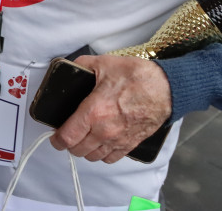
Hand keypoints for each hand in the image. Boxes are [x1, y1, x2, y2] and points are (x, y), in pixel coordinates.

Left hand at [48, 55, 171, 163]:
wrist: (166, 88)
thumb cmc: (137, 76)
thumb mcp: (103, 63)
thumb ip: (80, 66)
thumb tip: (69, 68)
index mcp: (94, 111)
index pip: (67, 136)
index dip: (57, 139)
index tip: (55, 136)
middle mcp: (105, 130)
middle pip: (78, 150)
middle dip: (70, 143)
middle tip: (69, 133)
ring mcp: (118, 140)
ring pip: (93, 156)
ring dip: (85, 149)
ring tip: (84, 138)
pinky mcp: (131, 144)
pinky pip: (111, 158)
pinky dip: (102, 154)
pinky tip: (101, 142)